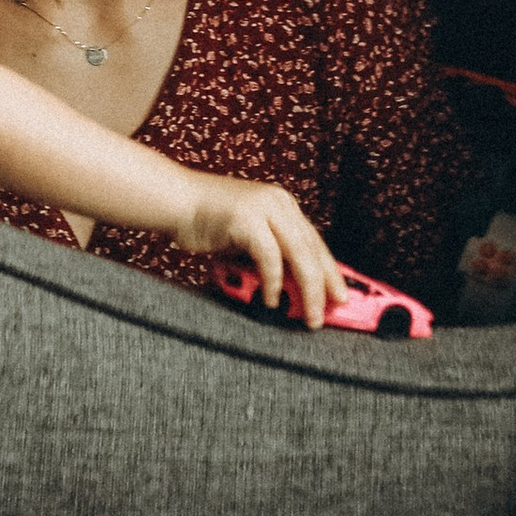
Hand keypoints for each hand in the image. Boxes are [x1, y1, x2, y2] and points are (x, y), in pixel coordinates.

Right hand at [176, 173, 342, 331]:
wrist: (175, 199)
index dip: (330, 270)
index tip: (340, 294)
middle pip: (313, 248)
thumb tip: (293, 288)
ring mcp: (263, 208)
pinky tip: (271, 300)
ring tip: (310, 315)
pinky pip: (269, 257)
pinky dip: (274, 281)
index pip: (315, 241)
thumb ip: (270, 253)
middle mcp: (279, 203)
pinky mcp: (246, 219)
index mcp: (283, 205)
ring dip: (308, 289)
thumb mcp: (248, 235)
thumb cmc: (208, 222)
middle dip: (326, 283)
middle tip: (334, 310)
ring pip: (299, 253)